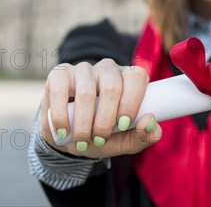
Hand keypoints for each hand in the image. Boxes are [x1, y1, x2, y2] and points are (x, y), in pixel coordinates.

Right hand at [39, 58, 161, 158]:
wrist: (68, 137)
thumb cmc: (101, 135)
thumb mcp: (125, 141)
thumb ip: (144, 136)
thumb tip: (151, 122)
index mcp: (128, 78)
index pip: (137, 78)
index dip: (131, 102)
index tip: (122, 126)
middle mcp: (108, 69)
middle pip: (112, 87)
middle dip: (106, 120)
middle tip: (100, 140)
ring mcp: (83, 69)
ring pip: (86, 91)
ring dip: (84, 123)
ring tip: (82, 141)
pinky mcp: (59, 74)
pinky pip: (60, 91)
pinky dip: (61, 116)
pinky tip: (63, 132)